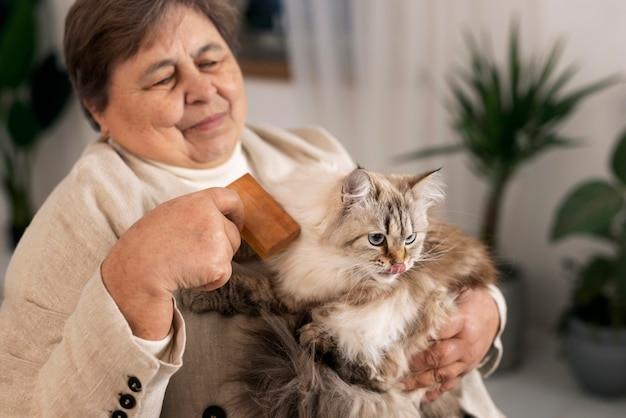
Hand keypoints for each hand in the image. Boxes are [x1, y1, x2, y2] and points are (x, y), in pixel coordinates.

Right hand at [102, 187, 242, 339]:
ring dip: (213, 265)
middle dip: (220, 248)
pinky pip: (223, 275)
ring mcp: (216, 238)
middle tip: (191, 257)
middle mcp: (210, 216)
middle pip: (233, 234)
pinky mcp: (218, 262)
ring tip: (184, 265)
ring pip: (229, 255)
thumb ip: (195, 214)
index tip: (236, 223)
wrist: (135, 273)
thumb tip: (215, 219)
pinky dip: (210, 282)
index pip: (229, 198)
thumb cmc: (143, 248)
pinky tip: (187, 277)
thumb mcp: (168, 216)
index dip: (237, 212)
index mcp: (196, 202)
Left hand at [401, 287, 499, 400]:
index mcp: (463, 320)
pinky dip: (436, 391)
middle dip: (415, 364)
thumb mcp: (459, 289)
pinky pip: (451, 383)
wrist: (494, 312)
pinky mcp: (467, 369)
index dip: (419, 337)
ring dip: (420, 382)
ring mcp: (468, 359)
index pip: (439, 331)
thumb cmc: (470, 298)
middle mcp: (467, 343)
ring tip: (401, 385)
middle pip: (439, 357)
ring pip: (443, 375)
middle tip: (394, 367)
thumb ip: (438, 294)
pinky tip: (421, 396)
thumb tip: (412, 293)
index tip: (399, 341)